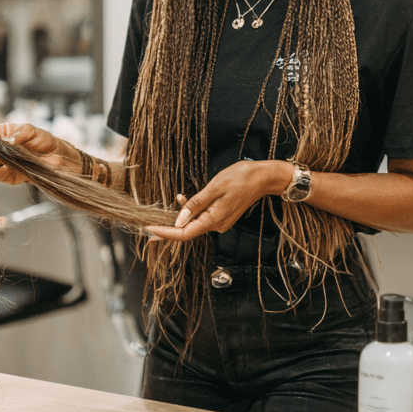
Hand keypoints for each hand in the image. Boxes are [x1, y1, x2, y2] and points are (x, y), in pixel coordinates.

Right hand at [0, 122, 73, 185]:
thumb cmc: (45, 141)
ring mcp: (3, 163)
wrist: (59, 158)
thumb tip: (3, 141)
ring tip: (5, 152)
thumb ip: (16, 134)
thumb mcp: (31, 131)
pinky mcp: (9, 176)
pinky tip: (8, 166)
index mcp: (2, 134)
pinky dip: (0, 171)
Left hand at [146, 160, 291, 240]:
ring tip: (177, 197)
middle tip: (149, 224)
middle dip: (170, 225)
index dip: (165, 233)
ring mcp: (221, 222)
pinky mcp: (223, 216)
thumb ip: (196, 204)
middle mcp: (217, 225)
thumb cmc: (241, 178)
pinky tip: (187, 198)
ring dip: (183, 214)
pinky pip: (203, 217)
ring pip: (195, 222)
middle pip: (188, 230)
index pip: (184, 234)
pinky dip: (193, 210)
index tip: (149, 230)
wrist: (264, 177)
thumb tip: (179, 221)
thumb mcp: (214, 187)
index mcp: (214, 220)